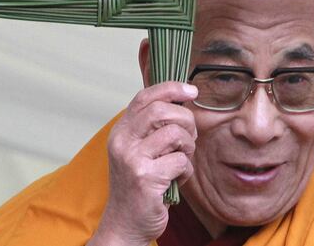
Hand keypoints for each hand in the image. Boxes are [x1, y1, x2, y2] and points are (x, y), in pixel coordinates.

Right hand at [88, 82, 197, 245]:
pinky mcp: (145, 178)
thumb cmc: (139, 186)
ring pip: (175, 133)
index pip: (144, 97)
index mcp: (121, 131)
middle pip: (162, 110)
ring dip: (188, 146)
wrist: (125, 224)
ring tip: (182, 158)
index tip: (192, 91)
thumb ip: (153, 128)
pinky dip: (186, 170)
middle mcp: (122, 142)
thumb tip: (182, 102)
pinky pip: (181, 161)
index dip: (171, 89)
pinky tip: (178, 179)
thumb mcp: (139, 151)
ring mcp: (132, 159)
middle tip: (190, 137)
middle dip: (186, 120)